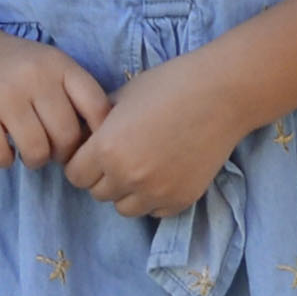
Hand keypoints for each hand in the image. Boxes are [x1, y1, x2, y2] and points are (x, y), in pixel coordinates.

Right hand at [0, 30, 107, 169]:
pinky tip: (0, 145)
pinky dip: (3, 159)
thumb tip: (96, 139)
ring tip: (24, 148)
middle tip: (48, 148)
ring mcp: (5, 95)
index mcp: (59, 63)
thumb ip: (69, 91)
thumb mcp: (44, 63)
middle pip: (67, 137)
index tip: (83, 142)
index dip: (96, 134)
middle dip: (60, 153)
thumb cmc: (5, 62)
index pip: (97, 107)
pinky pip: (1, 156)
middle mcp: (36, 77)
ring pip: (37, 152)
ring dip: (33, 159)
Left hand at [61, 56, 252, 221]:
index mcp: (107, 148)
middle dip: (103, 177)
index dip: (82, 162)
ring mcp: (157, 192)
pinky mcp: (182, 200)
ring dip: (127, 192)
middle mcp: (128, 177)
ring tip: (143, 167)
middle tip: (121, 156)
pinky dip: (155, 197)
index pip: (75, 176)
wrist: (221, 94)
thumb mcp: (123, 95)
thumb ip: (99, 121)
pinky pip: (155, 211)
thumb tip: (85, 137)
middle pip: (98, 194)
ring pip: (125, 208)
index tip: (94, 152)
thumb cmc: (170, 85)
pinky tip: (165, 172)